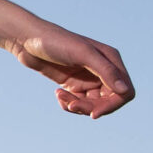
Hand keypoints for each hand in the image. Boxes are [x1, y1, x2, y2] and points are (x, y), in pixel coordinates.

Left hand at [9, 24, 134, 117]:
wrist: (28, 39)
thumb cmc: (56, 41)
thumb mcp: (82, 54)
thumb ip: (105, 71)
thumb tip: (124, 91)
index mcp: (111, 60)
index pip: (124, 92)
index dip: (112, 105)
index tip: (93, 113)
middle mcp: (103, 71)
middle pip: (108, 102)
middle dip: (91, 107)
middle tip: (72, 105)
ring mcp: (88, 78)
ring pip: (92, 105)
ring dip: (77, 105)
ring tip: (61, 96)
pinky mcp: (74, 84)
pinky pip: (78, 103)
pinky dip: (68, 103)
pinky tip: (58, 93)